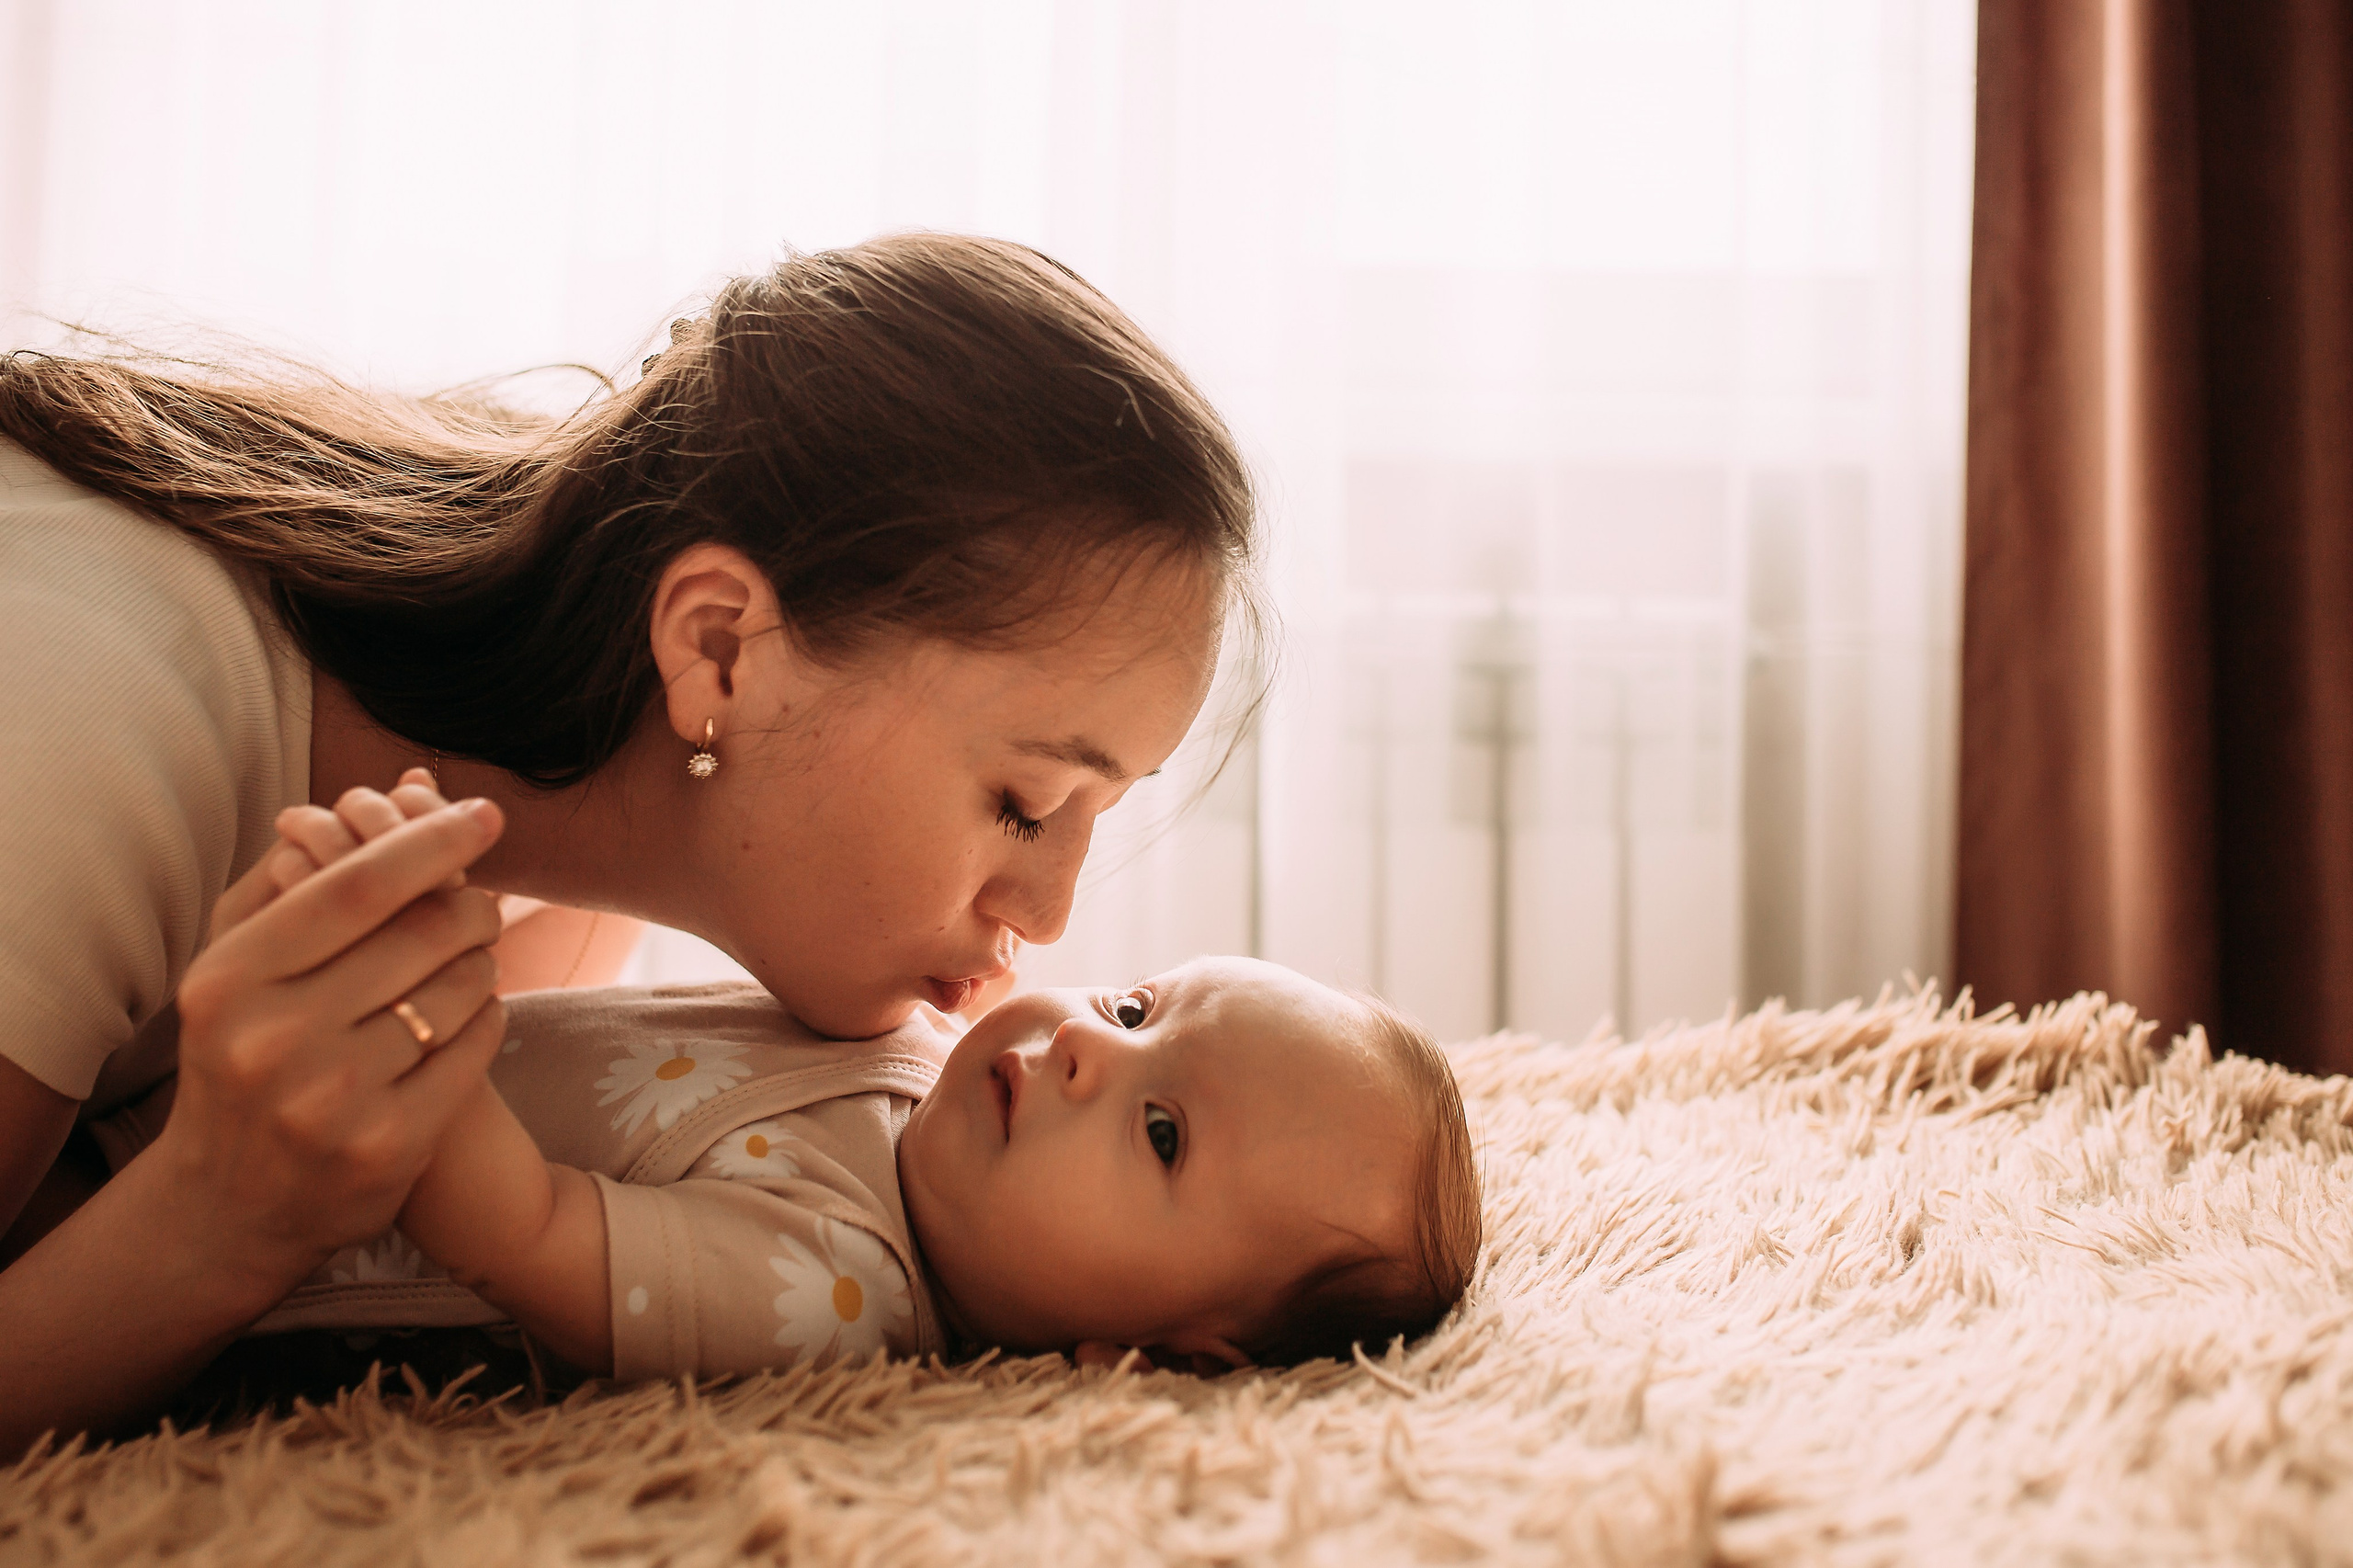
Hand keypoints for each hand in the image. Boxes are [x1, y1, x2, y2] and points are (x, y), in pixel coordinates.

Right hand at [158, 790, 509, 1296]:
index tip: (485, 813)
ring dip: (481, 962)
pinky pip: (477, 1046)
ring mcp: (334, 1099)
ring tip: (467, 961)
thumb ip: (293, 879)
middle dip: (469, 905)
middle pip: (422, 932)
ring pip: (461, 988)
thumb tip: (387, 792)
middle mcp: (276, 1038)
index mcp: (230, 979)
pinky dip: (486, 1016)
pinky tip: (468, 1014)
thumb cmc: (239, 1057)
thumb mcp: (233, 970)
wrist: (228, 1205)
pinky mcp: (390, 1144)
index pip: (355, 887)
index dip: (431, 840)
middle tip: (479, 902)